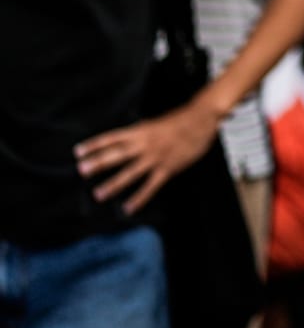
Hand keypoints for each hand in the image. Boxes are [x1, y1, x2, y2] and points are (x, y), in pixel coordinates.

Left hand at [75, 98, 221, 213]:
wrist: (202, 119)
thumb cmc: (180, 119)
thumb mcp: (156, 122)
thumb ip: (141, 131)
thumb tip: (128, 136)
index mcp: (140, 130)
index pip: (112, 138)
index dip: (94, 145)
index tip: (78, 152)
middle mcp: (145, 144)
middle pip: (117, 154)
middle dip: (98, 163)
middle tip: (82, 171)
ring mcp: (156, 157)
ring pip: (131, 173)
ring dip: (113, 184)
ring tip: (98, 194)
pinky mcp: (167, 168)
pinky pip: (150, 186)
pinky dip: (139, 198)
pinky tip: (128, 208)